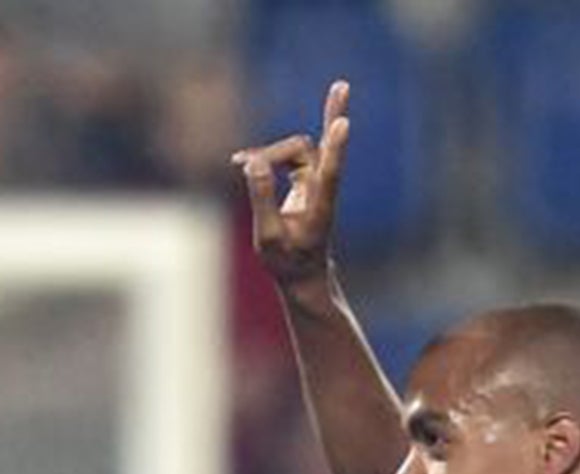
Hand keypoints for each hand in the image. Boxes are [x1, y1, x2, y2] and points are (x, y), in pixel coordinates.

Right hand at [231, 79, 351, 287]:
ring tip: (236, 161)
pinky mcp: (307, 177)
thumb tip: (252, 163)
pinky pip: (290, 154)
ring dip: (267, 153)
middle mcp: (323, 188)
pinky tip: (240, 161)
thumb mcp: (267, 237)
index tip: (344, 123)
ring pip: (295, 149)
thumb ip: (262, 199)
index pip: (329, 173)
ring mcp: (317, 180)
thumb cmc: (285, 260)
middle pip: (310, 148)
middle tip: (328, 95)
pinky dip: (266, 156)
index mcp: (320, 208)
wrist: (302, 271)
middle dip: (307, 131)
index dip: (334, 149)